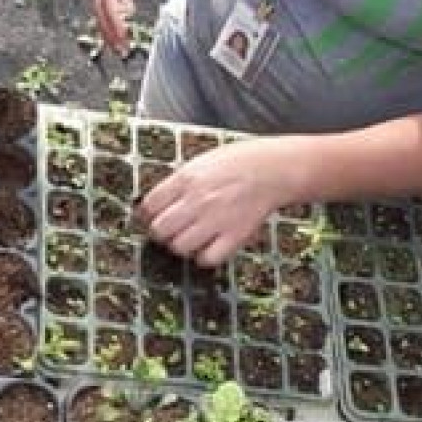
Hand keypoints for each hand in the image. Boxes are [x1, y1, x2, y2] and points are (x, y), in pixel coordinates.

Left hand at [138, 136, 305, 265]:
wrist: (275, 168)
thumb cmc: (238, 162)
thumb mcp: (200, 162)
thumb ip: (177, 183)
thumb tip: (154, 204)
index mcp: (186, 179)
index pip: (149, 206)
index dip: (146, 215)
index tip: (150, 218)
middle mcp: (197, 200)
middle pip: (159, 230)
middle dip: (160, 233)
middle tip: (169, 231)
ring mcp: (216, 220)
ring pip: (179, 247)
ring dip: (180, 246)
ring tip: (188, 239)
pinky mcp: (234, 236)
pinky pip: (207, 259)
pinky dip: (204, 257)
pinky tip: (207, 247)